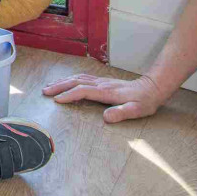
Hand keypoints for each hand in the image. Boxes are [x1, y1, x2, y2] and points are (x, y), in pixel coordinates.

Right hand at [41, 73, 166, 123]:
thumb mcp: (137, 110)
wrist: (152, 88)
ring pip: (77, 78)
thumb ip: (122, 113)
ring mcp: (101, 81)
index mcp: (106, 92)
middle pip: (75, 82)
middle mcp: (101, 84)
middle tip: (44, 91)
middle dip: (59, 86)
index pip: (83, 91)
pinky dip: (70, 79)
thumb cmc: (144, 102)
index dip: (69, 95)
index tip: (57, 101)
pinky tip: (66, 82)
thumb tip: (106, 117)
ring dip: (62, 81)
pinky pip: (82, 77)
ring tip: (49, 86)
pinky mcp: (102, 81)